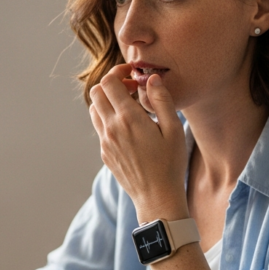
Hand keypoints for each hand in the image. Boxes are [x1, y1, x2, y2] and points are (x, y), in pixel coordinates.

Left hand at [88, 64, 188, 219]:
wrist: (157, 197)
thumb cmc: (170, 164)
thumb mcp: (173, 129)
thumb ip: (161, 100)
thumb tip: (151, 78)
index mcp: (128, 118)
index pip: (109, 82)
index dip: (119, 72)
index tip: (134, 75)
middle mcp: (111, 128)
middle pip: (96, 92)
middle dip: (112, 84)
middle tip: (131, 89)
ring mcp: (105, 142)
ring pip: (94, 109)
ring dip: (108, 101)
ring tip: (130, 107)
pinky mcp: (104, 153)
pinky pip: (100, 127)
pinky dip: (109, 118)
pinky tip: (130, 127)